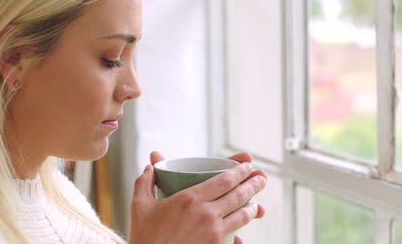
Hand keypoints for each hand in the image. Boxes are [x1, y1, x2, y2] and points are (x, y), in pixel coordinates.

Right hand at [129, 151, 266, 243]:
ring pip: (241, 215)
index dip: (239, 171)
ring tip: (257, 204)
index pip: (223, 180)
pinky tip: (245, 226)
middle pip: (237, 195)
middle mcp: (206, 213)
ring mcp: (213, 232)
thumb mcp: (140, 205)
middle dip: (253, 184)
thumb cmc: (145, 236)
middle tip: (261, 179)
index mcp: (190, 198)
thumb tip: (149, 166)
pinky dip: (243, 229)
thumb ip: (144, 181)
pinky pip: (235, 236)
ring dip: (252, 207)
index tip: (247, 166)